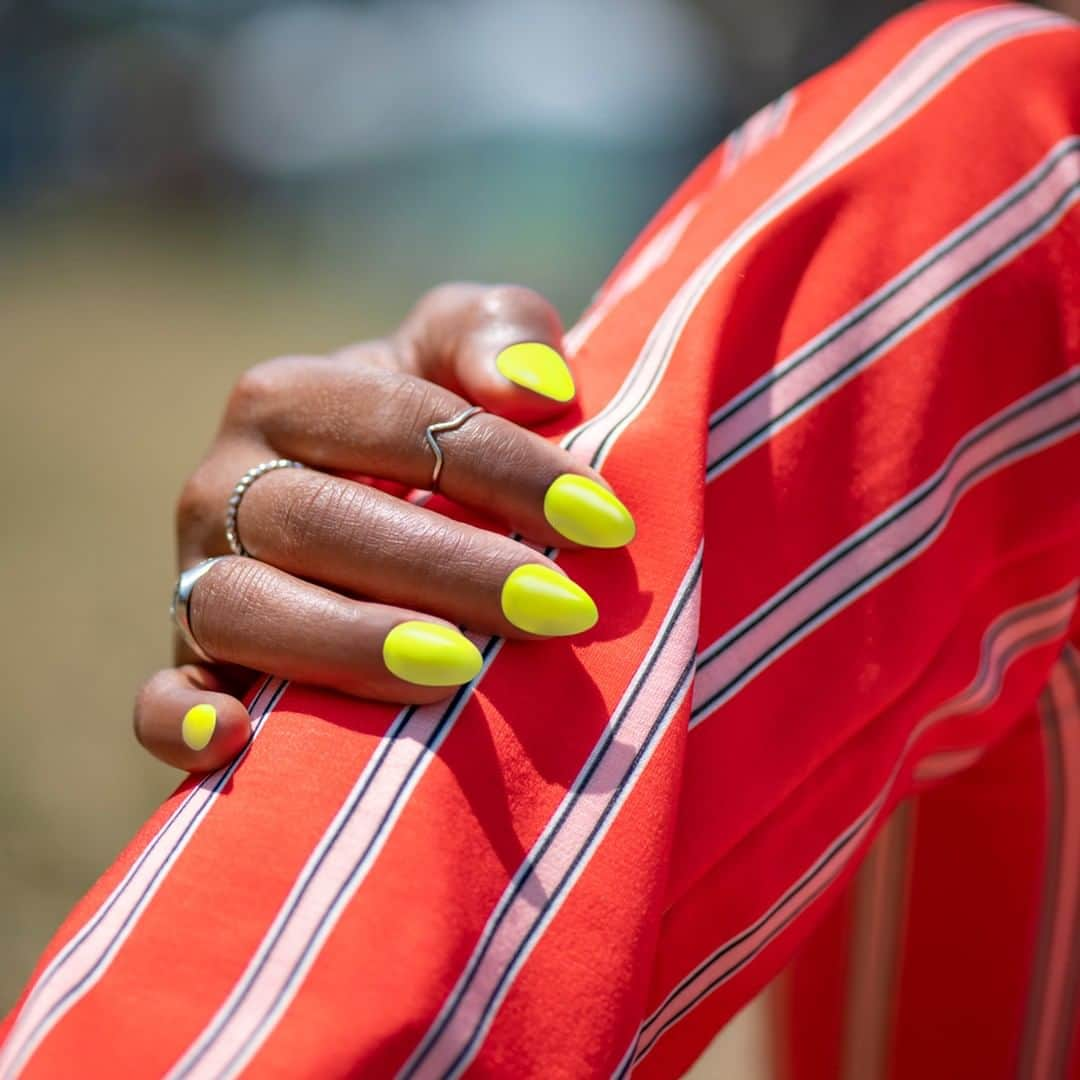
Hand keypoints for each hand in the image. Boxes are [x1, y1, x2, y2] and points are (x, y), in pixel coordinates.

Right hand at [133, 284, 634, 770]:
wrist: (362, 506)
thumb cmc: (428, 433)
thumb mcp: (463, 357)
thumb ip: (498, 334)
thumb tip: (533, 384)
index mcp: (286, 397)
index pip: (399, 423)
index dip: (506, 470)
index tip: (604, 523)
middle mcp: (224, 484)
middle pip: (322, 521)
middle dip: (448, 568)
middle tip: (559, 610)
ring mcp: (196, 577)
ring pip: (246, 609)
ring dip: (350, 642)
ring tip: (459, 670)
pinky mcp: (190, 664)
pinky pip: (158, 701)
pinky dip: (184, 723)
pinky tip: (241, 742)